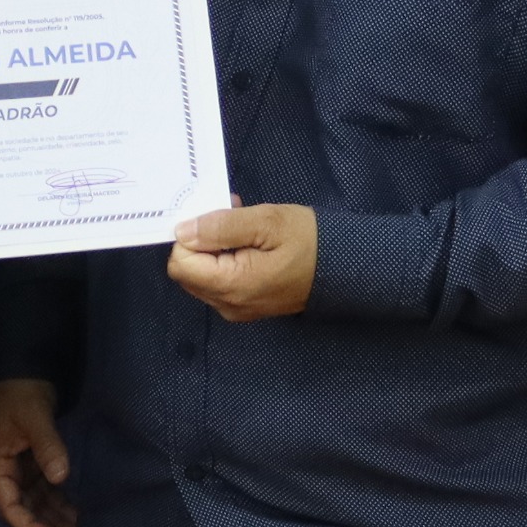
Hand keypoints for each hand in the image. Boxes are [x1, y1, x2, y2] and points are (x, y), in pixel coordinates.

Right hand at [0, 379, 75, 526]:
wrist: (25, 373)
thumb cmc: (21, 395)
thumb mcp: (33, 417)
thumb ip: (46, 446)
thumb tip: (60, 476)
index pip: (10, 505)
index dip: (29, 526)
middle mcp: (8, 473)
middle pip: (26, 511)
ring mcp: (23, 470)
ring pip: (39, 505)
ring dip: (57, 522)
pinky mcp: (37, 464)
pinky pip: (49, 492)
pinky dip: (62, 506)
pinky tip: (79, 518)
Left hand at [165, 202, 317, 321]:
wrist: (346, 268)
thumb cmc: (309, 241)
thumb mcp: (266, 222)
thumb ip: (221, 227)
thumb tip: (182, 232)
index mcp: (231, 286)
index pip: (180, 263)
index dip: (191, 236)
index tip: (216, 217)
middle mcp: (228, 305)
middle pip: (188, 271)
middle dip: (201, 241)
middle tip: (231, 217)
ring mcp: (236, 309)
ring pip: (201, 276)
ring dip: (213, 248)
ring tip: (243, 226)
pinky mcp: (245, 306)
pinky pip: (219, 283)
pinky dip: (225, 260)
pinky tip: (247, 243)